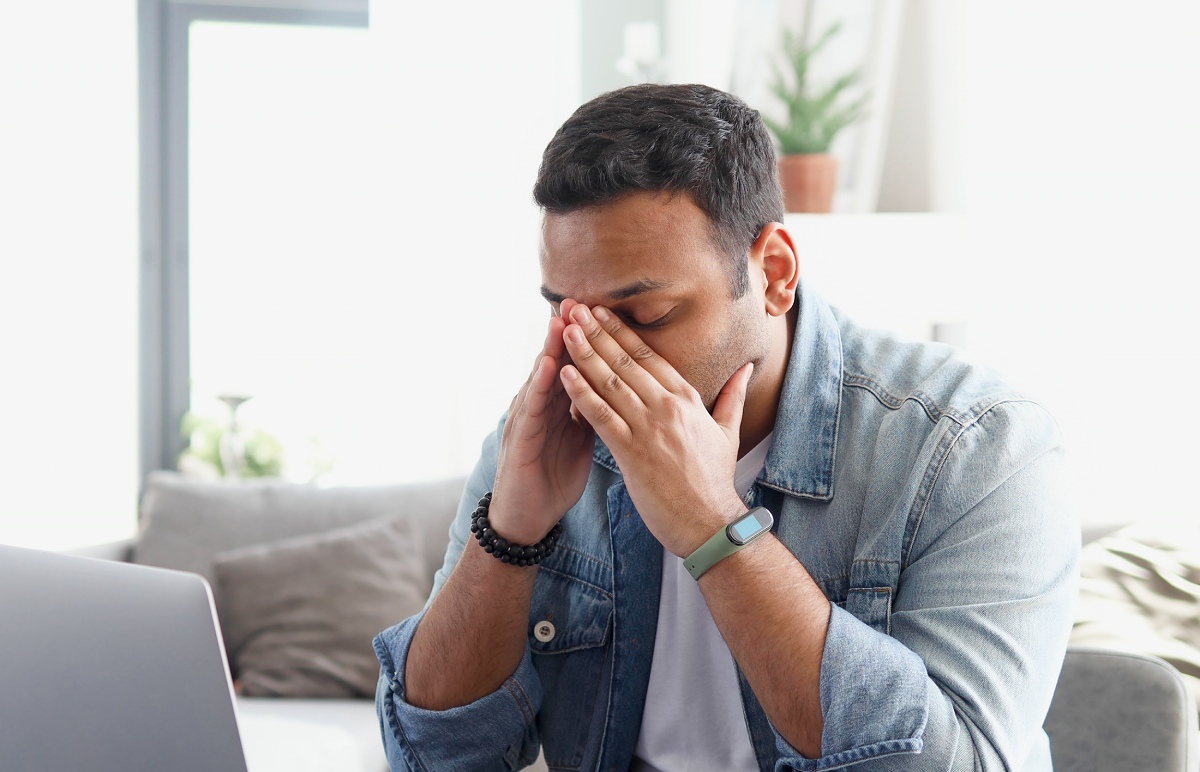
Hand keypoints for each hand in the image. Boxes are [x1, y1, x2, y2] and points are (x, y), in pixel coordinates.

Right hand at [489, 299, 594, 544]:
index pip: (575, 364)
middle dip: (567, 332)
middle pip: (556, 361)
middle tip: (577, 300)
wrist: (527, 517)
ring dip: (550, 349)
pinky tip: (548, 368)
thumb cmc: (554, 475)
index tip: (602, 308)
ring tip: (562, 322)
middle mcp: (541, 405)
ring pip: (540, 378)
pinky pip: (531, 411)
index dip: (587, 339)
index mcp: (560, 404)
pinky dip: (539, 387)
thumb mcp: (582, 437)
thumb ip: (596, 409)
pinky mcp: (520, 442)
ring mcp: (527, 421)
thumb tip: (622, 388)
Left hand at [557, 303, 752, 556]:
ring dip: (584, 353)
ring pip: (610, 382)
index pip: (648, 356)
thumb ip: (733, 395)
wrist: (710, 523)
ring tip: (564, 329)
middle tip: (574, 306)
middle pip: (625, 361)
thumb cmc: (715, 481)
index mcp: (687, 398)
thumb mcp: (729, 432)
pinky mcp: (633, 453)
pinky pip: (602, 417)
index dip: (622, 331)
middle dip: (597, 331)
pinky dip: (581, 393)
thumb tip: (747, 367)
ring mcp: (649, 429)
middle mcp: (667, 407)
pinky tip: (564, 374)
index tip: (602, 311)